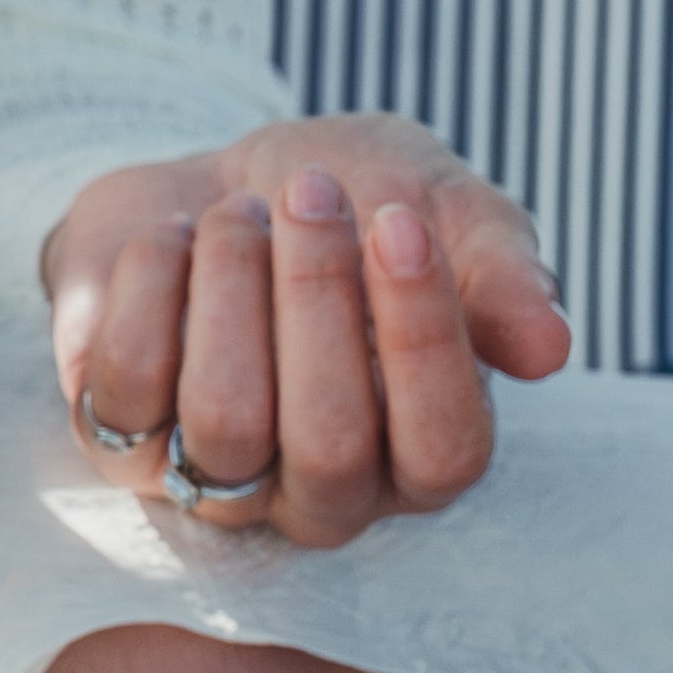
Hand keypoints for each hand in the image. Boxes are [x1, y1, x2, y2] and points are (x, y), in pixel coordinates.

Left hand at [45, 112, 569, 546]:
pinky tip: (173, 236)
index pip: (445, 451)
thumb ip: (502, 272)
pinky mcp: (121, 443)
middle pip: (328, 445)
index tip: (399, 220)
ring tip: (239, 210)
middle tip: (311, 190)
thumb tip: (551, 348)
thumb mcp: (446, 209)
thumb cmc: (358, 205)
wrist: (223, 178)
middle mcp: (328, 493)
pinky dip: (149, 284)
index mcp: (426, 453)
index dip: (423, 342)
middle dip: (315, 299)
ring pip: (224, 421)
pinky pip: (126, 384)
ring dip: (230, 284)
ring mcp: (219, 480)